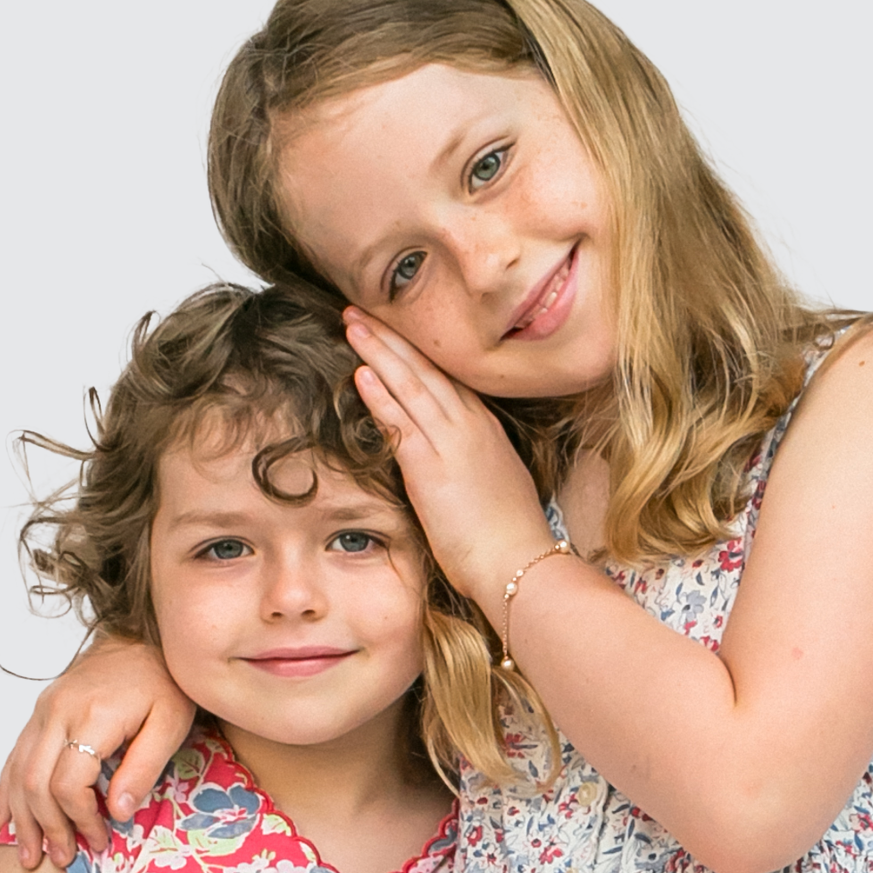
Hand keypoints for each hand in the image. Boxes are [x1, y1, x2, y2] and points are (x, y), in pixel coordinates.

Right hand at [0, 637, 192, 866]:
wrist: (142, 636)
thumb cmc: (163, 681)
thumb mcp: (170, 723)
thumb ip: (144, 767)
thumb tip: (117, 811)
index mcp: (91, 715)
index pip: (68, 782)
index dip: (80, 819)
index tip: (100, 840)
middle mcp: (57, 711)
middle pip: (35, 782)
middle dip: (47, 827)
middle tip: (62, 858)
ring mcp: (44, 710)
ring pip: (17, 772)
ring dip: (21, 818)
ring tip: (30, 854)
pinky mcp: (40, 712)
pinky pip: (14, 756)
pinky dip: (7, 791)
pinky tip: (4, 819)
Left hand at [343, 312, 552, 611]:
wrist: (520, 563)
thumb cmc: (509, 536)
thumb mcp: (496, 486)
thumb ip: (472, 463)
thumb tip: (455, 464)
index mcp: (485, 428)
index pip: (445, 376)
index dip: (415, 349)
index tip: (392, 328)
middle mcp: (469, 425)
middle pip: (425, 367)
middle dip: (391, 336)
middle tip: (360, 309)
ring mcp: (450, 442)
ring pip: (410, 383)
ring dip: (378, 351)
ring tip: (352, 323)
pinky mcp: (430, 467)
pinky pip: (400, 421)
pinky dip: (379, 394)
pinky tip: (360, 371)